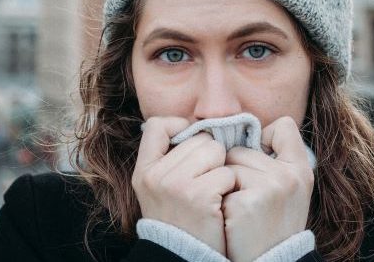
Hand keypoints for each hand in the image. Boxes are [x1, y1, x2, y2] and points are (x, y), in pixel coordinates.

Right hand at [131, 116, 235, 254]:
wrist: (184, 257)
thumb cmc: (180, 220)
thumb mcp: (159, 189)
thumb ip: (169, 160)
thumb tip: (197, 128)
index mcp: (144, 171)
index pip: (157, 125)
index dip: (179, 127)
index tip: (191, 145)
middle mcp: (156, 175)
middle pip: (198, 138)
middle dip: (210, 156)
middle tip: (205, 181)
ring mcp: (176, 185)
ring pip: (216, 151)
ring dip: (222, 170)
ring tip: (213, 192)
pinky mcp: (200, 196)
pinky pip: (227, 172)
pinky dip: (229, 186)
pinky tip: (220, 203)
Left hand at [222, 116, 314, 261]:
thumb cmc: (272, 224)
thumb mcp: (288, 189)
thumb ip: (276, 159)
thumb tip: (244, 129)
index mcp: (301, 168)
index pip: (283, 126)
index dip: (264, 140)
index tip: (260, 164)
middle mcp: (289, 175)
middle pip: (241, 148)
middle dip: (235, 169)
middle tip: (246, 199)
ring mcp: (269, 188)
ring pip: (227, 165)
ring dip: (224, 185)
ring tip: (239, 209)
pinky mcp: (247, 203)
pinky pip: (218, 184)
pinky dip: (219, 201)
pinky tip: (231, 219)